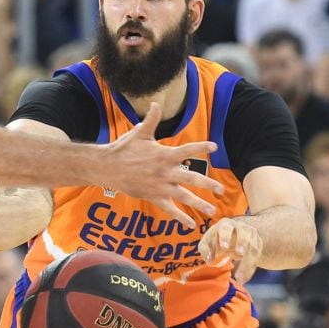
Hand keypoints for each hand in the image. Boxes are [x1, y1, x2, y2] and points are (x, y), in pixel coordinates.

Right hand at [102, 103, 223, 228]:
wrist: (107, 167)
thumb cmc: (124, 149)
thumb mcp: (138, 133)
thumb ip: (150, 119)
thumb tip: (155, 103)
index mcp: (164, 155)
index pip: (187, 150)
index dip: (200, 148)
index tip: (214, 148)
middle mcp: (165, 172)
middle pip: (191, 178)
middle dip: (207, 184)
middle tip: (220, 189)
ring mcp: (160, 186)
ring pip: (183, 197)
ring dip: (198, 204)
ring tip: (212, 211)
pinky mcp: (153, 197)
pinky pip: (169, 209)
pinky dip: (180, 217)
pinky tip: (191, 225)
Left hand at [198, 217, 262, 283]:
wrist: (233, 236)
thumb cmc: (216, 239)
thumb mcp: (207, 242)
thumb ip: (205, 249)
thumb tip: (209, 260)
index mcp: (226, 225)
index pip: (226, 228)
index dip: (225, 237)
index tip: (224, 248)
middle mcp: (241, 227)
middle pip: (244, 235)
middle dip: (242, 244)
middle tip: (240, 255)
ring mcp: (251, 235)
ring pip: (253, 248)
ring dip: (247, 264)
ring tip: (239, 278)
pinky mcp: (258, 244)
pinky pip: (256, 257)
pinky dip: (250, 269)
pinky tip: (243, 279)